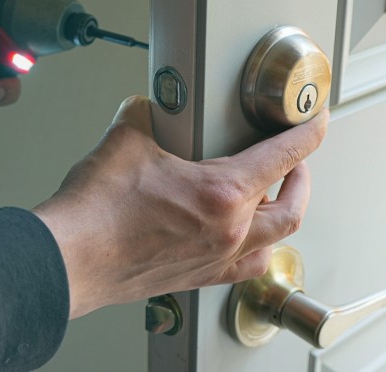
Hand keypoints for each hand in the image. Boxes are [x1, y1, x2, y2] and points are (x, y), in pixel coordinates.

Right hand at [33, 96, 328, 318]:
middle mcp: (229, 231)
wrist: (69, 259)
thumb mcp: (126, 138)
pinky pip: (244, 269)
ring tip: (274, 200)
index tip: (316, 121)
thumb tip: (147, 108)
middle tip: (297, 162)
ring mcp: (215, 259)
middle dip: (302, 178)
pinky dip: (256, 250)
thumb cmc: (97, 212)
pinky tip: (243, 241)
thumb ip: (146, 115)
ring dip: (282, 216)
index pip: (284, 156)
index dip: (308, 132)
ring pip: (274, 242)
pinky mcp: (196, 277)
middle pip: (292, 206)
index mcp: (222, 193)